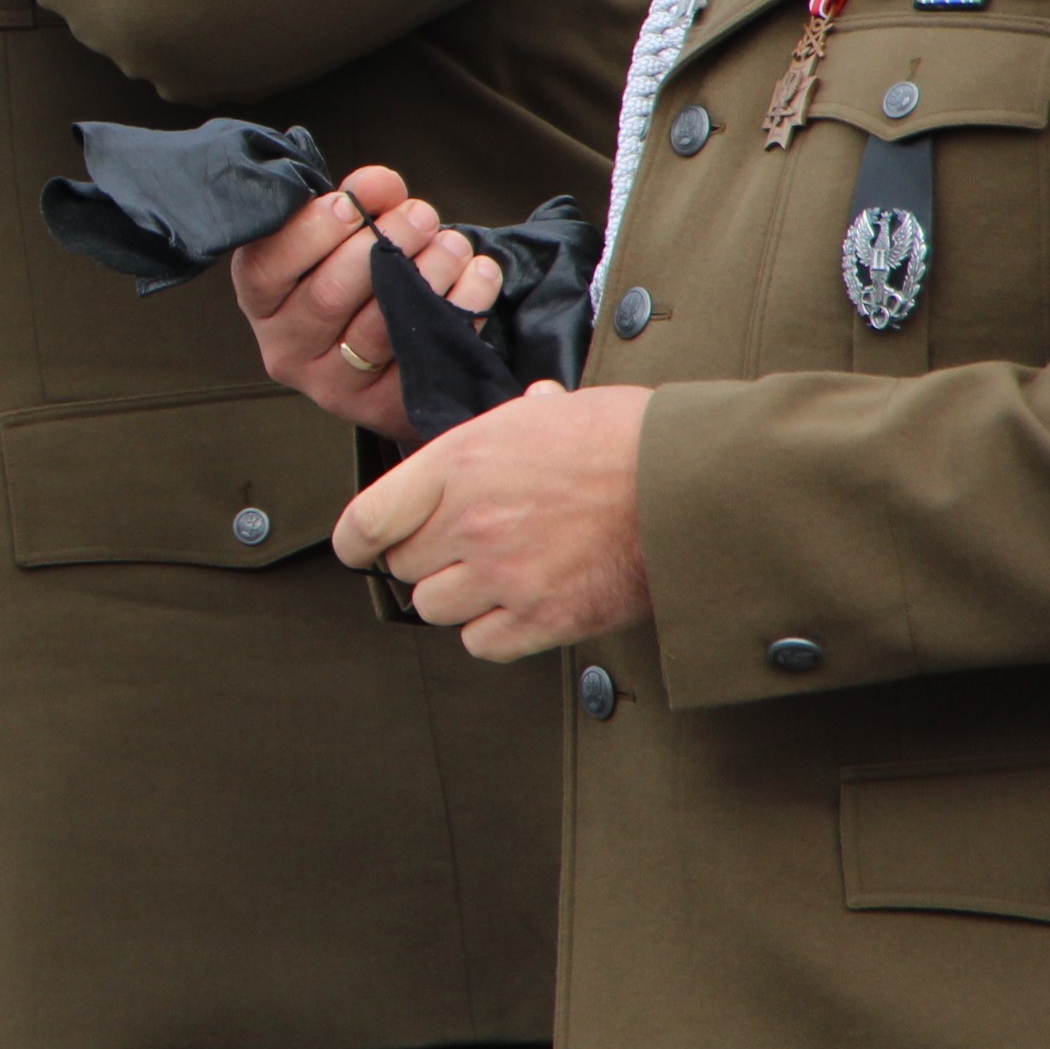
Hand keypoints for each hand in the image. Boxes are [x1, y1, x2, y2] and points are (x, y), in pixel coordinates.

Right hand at [227, 165, 498, 441]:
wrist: (387, 351)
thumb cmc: (354, 275)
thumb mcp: (338, 234)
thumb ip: (355, 200)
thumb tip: (380, 185)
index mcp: (262, 303)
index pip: (265, 269)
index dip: (310, 231)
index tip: (351, 202)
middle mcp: (288, 349)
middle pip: (327, 297)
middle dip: (382, 244)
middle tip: (420, 214)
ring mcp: (334, 386)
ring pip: (380, 328)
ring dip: (427, 273)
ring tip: (452, 244)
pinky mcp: (384, 408)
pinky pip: (425, 356)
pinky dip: (461, 307)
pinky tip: (477, 274)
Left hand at [332, 380, 655, 659]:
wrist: (691, 484)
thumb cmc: (627, 437)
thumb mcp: (547, 410)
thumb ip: (510, 422)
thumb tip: (529, 405)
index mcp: (458, 463)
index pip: (367, 520)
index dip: (357, 539)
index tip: (362, 546)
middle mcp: (469, 523)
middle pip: (403, 566)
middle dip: (424, 558)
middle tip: (459, 547)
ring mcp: (503, 575)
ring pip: (435, 608)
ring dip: (456, 596)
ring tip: (494, 574)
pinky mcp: (544, 619)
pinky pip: (482, 643)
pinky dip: (493, 631)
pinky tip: (519, 605)